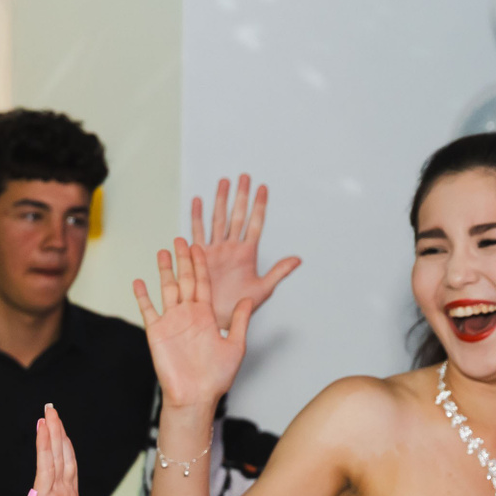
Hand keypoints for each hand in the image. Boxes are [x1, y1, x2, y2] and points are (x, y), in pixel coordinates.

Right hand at [14, 405, 79, 495]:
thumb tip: (32, 494)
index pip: (48, 468)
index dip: (45, 445)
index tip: (42, 423)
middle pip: (59, 459)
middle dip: (55, 432)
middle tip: (49, 408)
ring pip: (66, 462)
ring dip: (61, 438)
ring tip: (54, 417)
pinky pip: (69, 470)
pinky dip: (66, 452)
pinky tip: (63, 440)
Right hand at [134, 241, 251, 413]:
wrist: (196, 396)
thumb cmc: (217, 377)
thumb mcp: (236, 345)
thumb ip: (240, 321)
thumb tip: (248, 299)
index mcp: (207, 315)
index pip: (203, 283)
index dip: (201, 264)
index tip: (198, 246)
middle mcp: (188, 315)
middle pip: (185, 280)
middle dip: (183, 260)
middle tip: (180, 240)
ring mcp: (172, 322)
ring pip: (167, 290)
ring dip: (164, 271)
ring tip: (161, 252)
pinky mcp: (156, 332)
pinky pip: (148, 310)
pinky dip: (143, 296)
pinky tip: (139, 281)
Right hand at [193, 175, 299, 330]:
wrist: (216, 318)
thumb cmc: (239, 307)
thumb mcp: (263, 290)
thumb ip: (279, 272)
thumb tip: (298, 259)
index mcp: (247, 253)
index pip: (255, 223)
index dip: (259, 206)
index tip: (263, 188)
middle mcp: (231, 248)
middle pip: (237, 216)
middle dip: (240, 196)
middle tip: (244, 176)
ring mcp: (215, 250)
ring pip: (218, 219)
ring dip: (220, 201)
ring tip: (223, 182)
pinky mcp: (199, 256)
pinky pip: (197, 233)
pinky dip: (197, 217)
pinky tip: (198, 201)